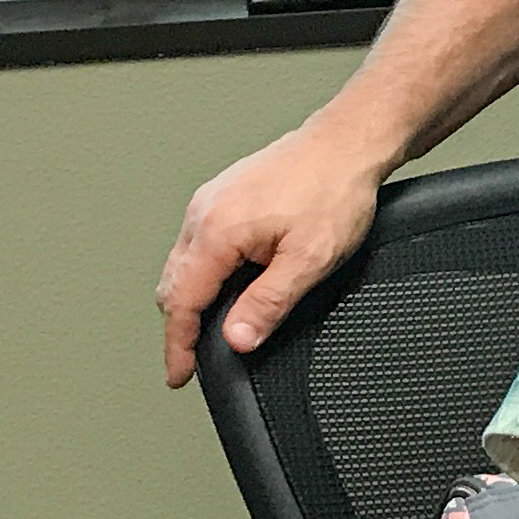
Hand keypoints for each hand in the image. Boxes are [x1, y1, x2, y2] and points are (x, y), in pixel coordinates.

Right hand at [156, 122, 392, 386]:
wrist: (346, 144)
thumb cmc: (333, 191)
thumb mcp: (308, 261)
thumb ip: (267, 304)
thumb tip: (236, 340)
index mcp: (216, 232)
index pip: (182, 303)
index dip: (178, 345)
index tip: (179, 374)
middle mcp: (203, 213)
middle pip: (173, 285)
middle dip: (179, 326)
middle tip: (191, 359)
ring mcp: (210, 201)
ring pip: (182, 264)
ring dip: (189, 299)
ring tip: (206, 330)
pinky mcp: (222, 196)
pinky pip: (196, 244)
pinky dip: (200, 273)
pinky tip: (223, 286)